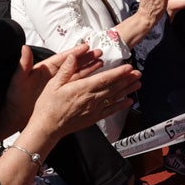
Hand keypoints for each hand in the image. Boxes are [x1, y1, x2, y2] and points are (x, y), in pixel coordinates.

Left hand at [3, 43, 104, 133]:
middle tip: (99, 53)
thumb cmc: (15, 98)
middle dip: (86, 58)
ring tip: (101, 63)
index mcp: (44, 69)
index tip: (86, 47)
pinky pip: (75, 86)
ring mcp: (57, 85)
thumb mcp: (18, 80)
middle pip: (73, 64)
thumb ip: (23, 64)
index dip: (75, 52)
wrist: (15, 116)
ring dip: (88, 69)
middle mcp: (53, 75)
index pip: (63, 58)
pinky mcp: (60, 94)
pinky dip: (85, 82)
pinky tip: (95, 80)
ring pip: (76, 74)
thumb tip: (24, 47)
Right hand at [22, 51, 140, 138]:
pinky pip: (110, 111)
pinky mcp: (93, 118)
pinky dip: (121, 106)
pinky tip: (128, 101)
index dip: (118, 73)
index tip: (128, 67)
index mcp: (82, 89)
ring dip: (127, 90)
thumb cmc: (48, 106)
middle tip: (138, 73)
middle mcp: (91, 99)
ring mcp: (93, 110)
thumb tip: (73, 56)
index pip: (105, 79)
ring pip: (114, 98)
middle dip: (127, 79)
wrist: (47, 127)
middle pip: (113, 88)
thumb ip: (66, 69)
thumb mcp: (53, 84)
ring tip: (137, 84)